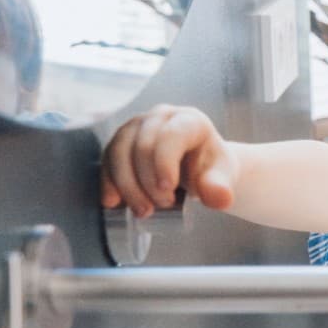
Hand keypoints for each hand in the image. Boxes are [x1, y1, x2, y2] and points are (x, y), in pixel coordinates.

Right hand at [100, 104, 236, 215]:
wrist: (198, 169)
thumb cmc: (209, 169)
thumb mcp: (220, 178)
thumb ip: (219, 188)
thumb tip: (220, 198)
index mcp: (189, 120)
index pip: (171, 135)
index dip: (165, 163)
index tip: (167, 191)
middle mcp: (159, 117)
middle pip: (142, 146)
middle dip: (148, 182)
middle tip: (162, 206)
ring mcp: (136, 127)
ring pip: (119, 152)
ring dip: (128, 186)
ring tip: (143, 210)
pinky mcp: (120, 142)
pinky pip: (107, 160)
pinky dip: (108, 182)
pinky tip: (114, 201)